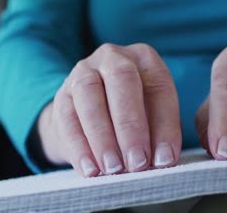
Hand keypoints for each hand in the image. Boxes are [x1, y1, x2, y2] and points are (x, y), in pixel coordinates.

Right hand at [37, 44, 180, 176]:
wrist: (92, 110)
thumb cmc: (134, 111)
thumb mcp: (154, 113)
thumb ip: (160, 131)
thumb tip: (163, 158)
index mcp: (145, 58)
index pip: (159, 87)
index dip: (164, 125)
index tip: (165, 158)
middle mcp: (113, 57)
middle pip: (122, 81)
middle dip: (131, 126)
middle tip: (138, 163)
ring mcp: (83, 72)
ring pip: (89, 96)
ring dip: (103, 137)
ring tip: (114, 168)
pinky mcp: (62, 94)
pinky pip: (67, 118)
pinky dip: (79, 146)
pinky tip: (91, 168)